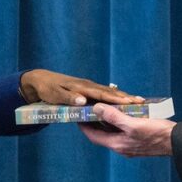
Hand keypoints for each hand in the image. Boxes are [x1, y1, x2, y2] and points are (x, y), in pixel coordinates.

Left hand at [19, 70, 137, 106]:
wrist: (40, 80)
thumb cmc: (47, 89)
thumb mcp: (54, 95)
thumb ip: (68, 98)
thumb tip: (82, 101)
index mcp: (82, 88)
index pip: (102, 94)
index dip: (116, 99)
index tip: (129, 102)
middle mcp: (88, 86)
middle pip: (110, 92)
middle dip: (125, 97)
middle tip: (141, 101)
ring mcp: (89, 87)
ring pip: (109, 92)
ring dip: (123, 97)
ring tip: (138, 101)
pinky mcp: (88, 89)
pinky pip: (104, 93)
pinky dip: (115, 97)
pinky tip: (122, 101)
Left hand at [78, 104, 174, 155]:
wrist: (178, 142)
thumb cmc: (157, 133)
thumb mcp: (133, 124)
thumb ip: (114, 116)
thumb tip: (97, 109)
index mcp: (117, 144)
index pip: (94, 136)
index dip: (84, 126)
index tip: (77, 115)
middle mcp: (122, 146)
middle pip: (103, 133)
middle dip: (95, 121)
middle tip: (89, 108)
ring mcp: (131, 144)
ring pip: (114, 130)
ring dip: (108, 119)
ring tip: (103, 106)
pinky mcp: (139, 140)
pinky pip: (124, 129)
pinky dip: (120, 120)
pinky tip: (123, 111)